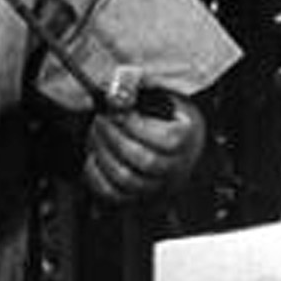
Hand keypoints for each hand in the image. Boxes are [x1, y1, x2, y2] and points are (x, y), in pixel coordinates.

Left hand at [82, 92, 204, 202]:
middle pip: (145, 161)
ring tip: (96, 133)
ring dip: (104, 154)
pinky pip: (113, 195)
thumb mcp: (156, 89)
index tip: (117, 110)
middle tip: (101, 119)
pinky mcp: (137, 197)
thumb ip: (136, 83)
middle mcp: (176, 167)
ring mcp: (157, 185)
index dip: (135, 125)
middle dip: (115, 138)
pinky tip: (94, 155)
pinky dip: (97, 176)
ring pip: (127, 180)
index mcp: (187, 138)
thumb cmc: (163, 112)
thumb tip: (116, 95)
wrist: (172, 136)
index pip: (167, 140)